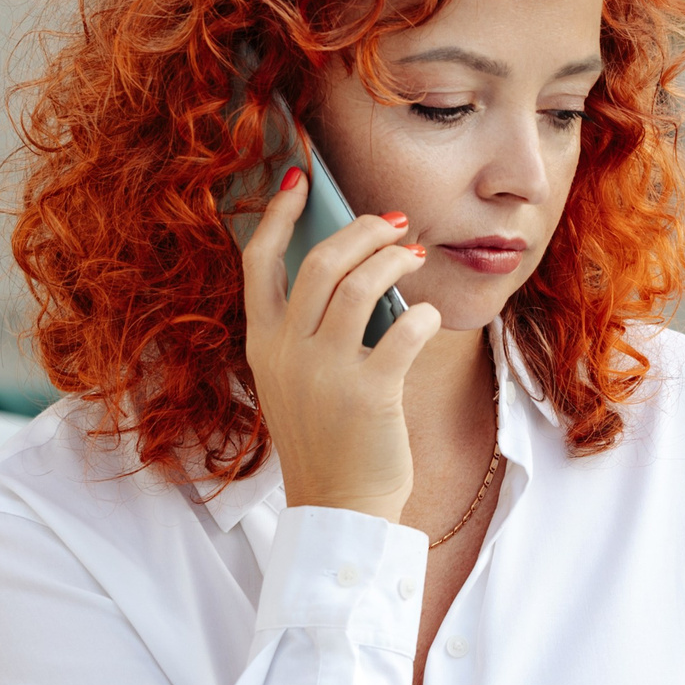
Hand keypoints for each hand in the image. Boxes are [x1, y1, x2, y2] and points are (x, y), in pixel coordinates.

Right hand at [240, 168, 445, 518]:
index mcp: (262, 342)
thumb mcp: (295, 378)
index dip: (277, 213)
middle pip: (321, 261)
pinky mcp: (369, 393)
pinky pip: (403, 331)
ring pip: (361, 285)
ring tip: (414, 257)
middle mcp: (287, 351)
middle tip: (394, 223)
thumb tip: (351, 266)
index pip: (258, 261)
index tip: (300, 179)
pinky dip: (421, 315)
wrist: (338, 506)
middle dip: (362, 230)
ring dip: (394, 261)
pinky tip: (427, 316)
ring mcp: (325, 372)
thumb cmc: (326, 437)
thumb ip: (306, 328)